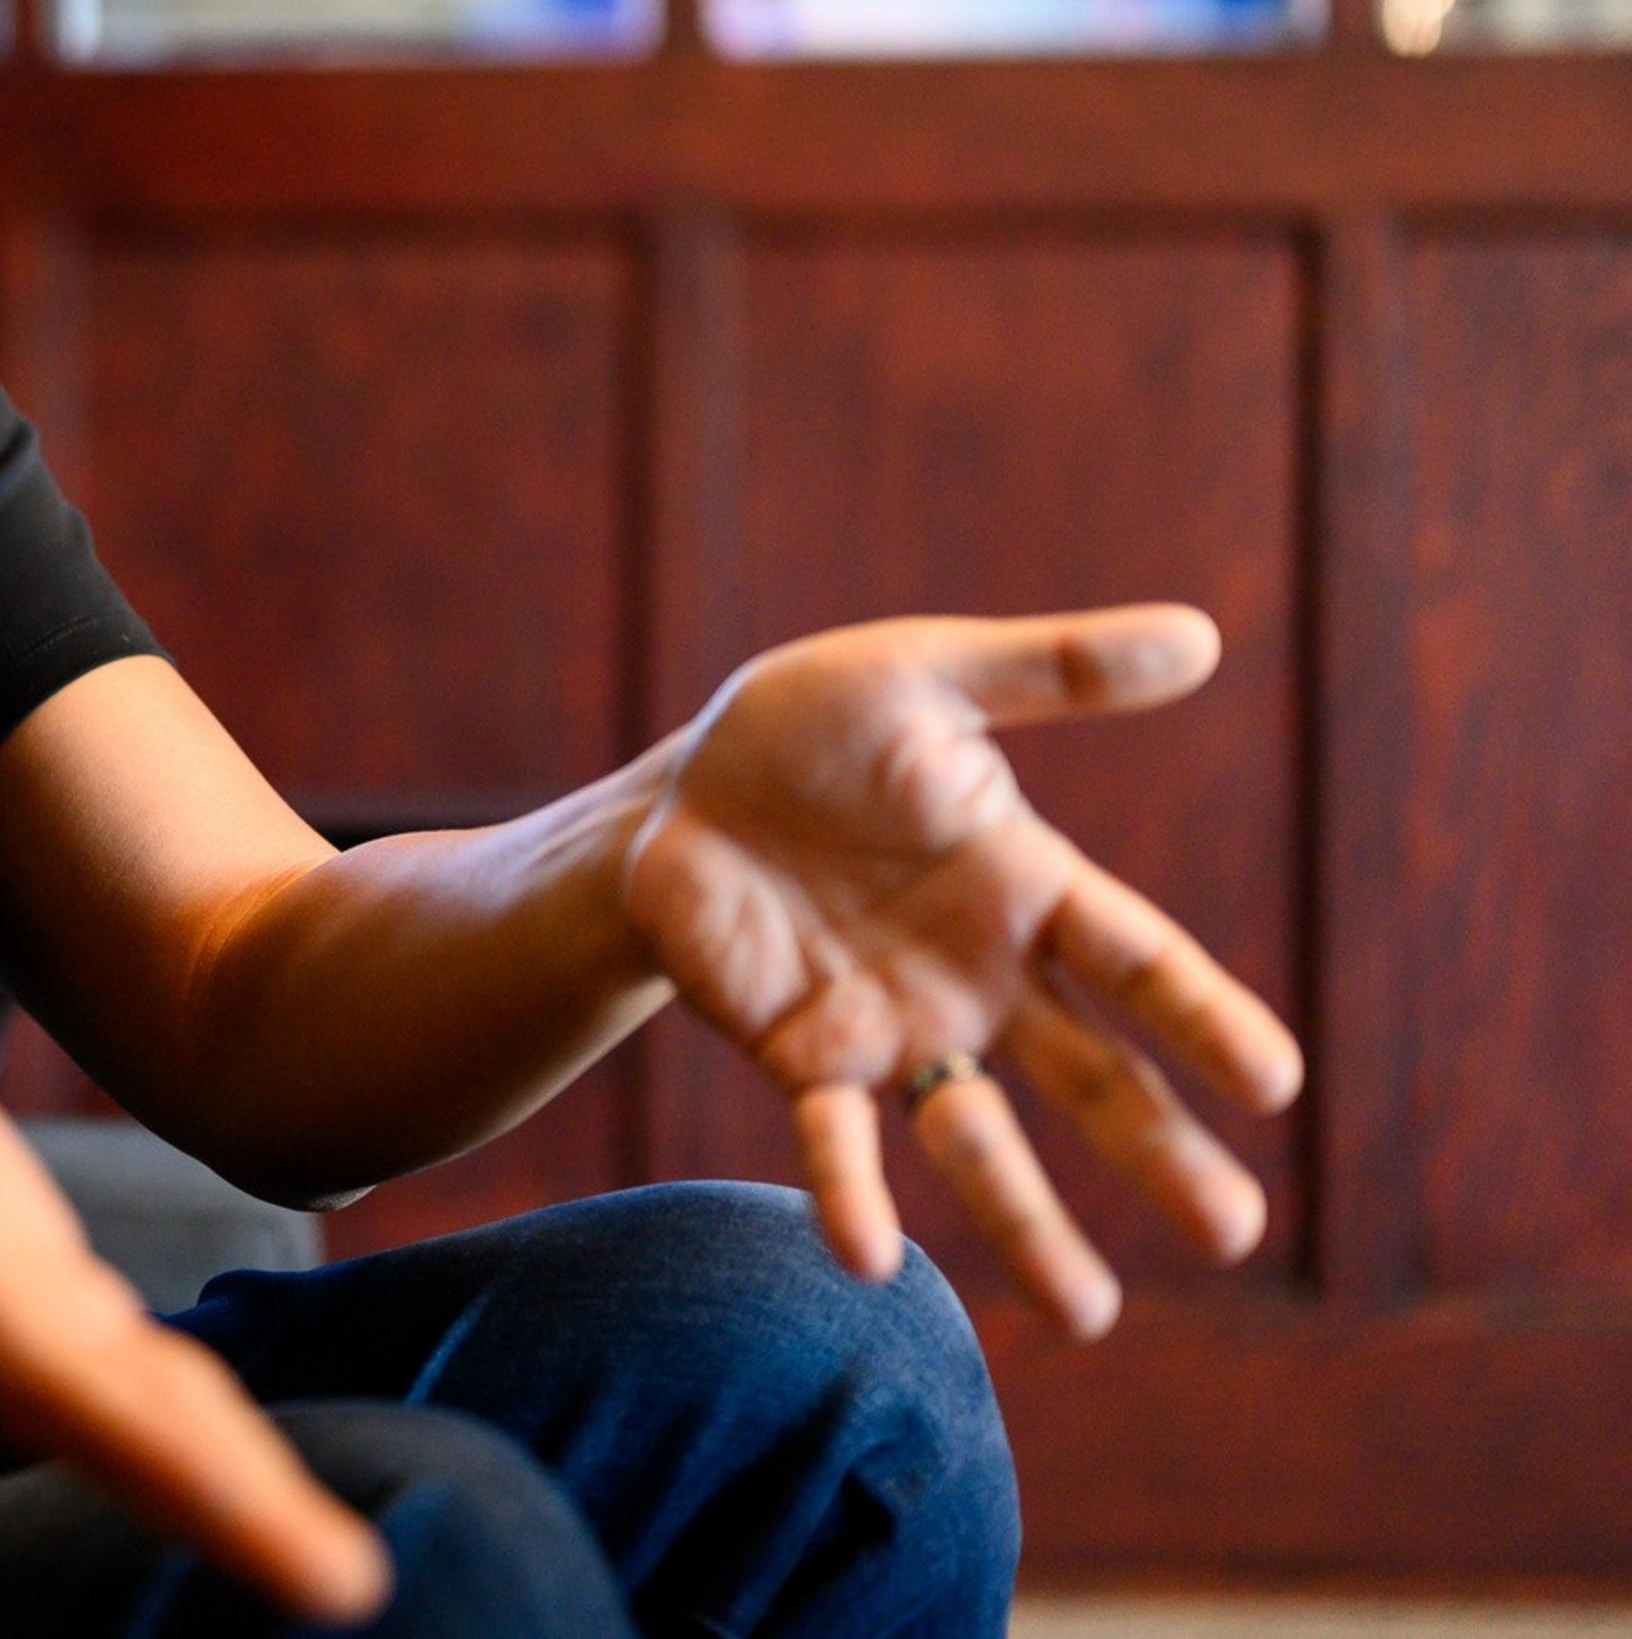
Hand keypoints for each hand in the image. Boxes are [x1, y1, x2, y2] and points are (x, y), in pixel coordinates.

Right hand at [0, 931, 389, 1625]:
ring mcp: (25, 1327)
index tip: (268, 1538)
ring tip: (334, 1576)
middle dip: (230, 1508)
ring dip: (236, 1495)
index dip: (173, 1460)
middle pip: (125, 1430)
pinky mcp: (49, 1304)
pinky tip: (273, 1501)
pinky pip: (142, 1389)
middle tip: (344, 1586)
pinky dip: (209, 1446)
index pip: (71, 1381)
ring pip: (145, 1421)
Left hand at [619, 607, 1306, 1337]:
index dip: (1201, 1015)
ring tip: (1089, 1315)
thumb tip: (1201, 637)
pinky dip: (850, 1196)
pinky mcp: (802, 1057)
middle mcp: (980, 978)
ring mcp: (897, 1028)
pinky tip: (869, 1260)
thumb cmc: (812, 725)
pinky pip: (832, 1139)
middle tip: (1235, 1231)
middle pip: (1088, 1076)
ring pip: (976, 1138)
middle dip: (1156, 1150)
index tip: (1274, 1080)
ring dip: (1027, 1223)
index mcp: (1026, 888)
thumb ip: (1053, 672)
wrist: (678, 789)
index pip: (1135, 960)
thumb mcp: (926, 677)